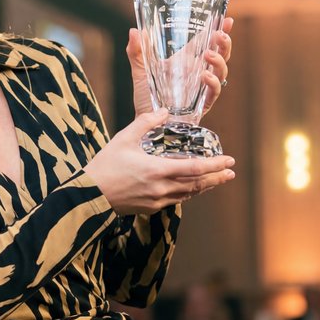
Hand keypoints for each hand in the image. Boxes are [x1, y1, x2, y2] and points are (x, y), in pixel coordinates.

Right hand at [84, 111, 235, 215]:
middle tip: (230, 172)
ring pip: (188, 194)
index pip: (195, 168)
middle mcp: (161, 188)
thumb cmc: (105, 165)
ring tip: (215, 180)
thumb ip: (145, 123)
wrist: (89, 195)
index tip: (229, 161)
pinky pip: (175, 200)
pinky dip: (187, 193)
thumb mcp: (124, 138)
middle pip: (197, 184)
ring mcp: (157, 201)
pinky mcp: (150, 208)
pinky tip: (190, 188)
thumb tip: (164, 111)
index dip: (215, 165)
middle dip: (216, 178)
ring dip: (204, 187)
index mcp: (157, 170)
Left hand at [128, 17, 233, 117]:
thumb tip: (134, 30)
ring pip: (221, 71)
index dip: (218, 30)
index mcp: (186, 62)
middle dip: (224, 43)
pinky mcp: (202, 103)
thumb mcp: (140, 72)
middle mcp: (197, 73)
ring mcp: (202, 88)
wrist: (146, 125)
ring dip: (218, 61)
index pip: (206, 42)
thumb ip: (136, 52)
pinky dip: (212, 83)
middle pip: (219, 54)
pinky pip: (213, 92)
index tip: (226, 19)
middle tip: (220, 34)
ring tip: (208, 54)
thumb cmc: (146, 99)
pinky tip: (205, 76)